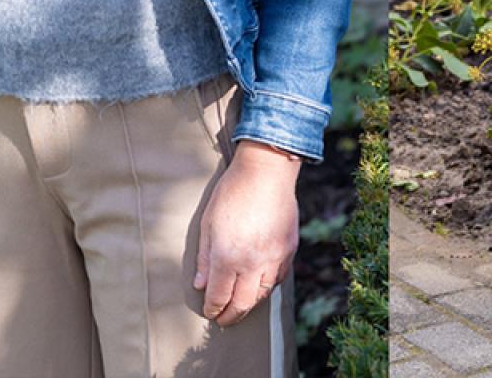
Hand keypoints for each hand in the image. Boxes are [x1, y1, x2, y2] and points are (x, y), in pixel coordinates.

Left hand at [195, 141, 300, 325]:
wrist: (267, 171)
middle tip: (224, 320)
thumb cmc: (232, 193)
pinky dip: (268, 286)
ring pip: (264, 294)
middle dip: (231, 316)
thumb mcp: (208, 224)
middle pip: (243, 303)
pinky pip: (279, 277)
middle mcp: (252, 262)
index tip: (209, 312)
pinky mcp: (289, 248)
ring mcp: (274, 256)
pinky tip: (260, 284)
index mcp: (228, 257)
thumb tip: (201, 284)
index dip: (212, 309)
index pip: (219, 297)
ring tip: (241, 305)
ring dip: (251, 304)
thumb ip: (205, 258)